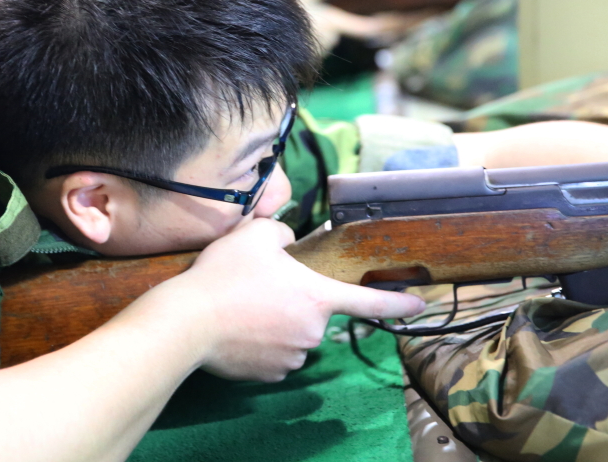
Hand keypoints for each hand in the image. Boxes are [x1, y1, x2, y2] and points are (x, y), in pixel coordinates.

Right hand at [160, 218, 424, 381]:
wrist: (187, 323)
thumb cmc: (225, 276)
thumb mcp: (255, 235)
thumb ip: (281, 231)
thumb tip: (285, 242)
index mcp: (317, 297)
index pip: (368, 300)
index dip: (397, 301)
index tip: (420, 303)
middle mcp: (312, 332)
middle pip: (312, 313)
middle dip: (292, 301)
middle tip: (257, 286)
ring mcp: (291, 357)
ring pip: (291, 334)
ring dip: (274, 322)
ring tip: (239, 307)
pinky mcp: (268, 375)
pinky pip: (272, 354)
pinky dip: (259, 343)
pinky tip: (235, 329)